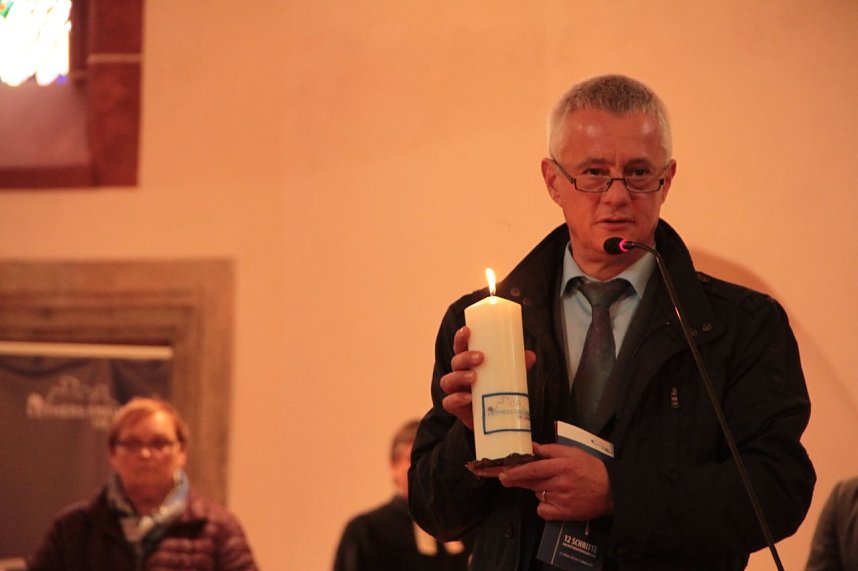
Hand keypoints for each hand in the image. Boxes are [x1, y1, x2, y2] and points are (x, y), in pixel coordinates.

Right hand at [439, 326, 535, 430]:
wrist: (495, 421)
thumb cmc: (499, 391)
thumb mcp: (509, 376)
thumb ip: (518, 366)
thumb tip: (530, 355)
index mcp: (469, 363)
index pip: (460, 347)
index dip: (461, 337)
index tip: (468, 330)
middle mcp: (459, 375)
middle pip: (455, 362)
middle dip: (465, 357)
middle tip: (481, 357)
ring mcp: (456, 391)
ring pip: (448, 381)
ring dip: (459, 377)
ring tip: (474, 378)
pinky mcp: (456, 409)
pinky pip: (448, 403)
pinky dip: (455, 399)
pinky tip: (467, 397)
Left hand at [497, 442, 612, 520]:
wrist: (611, 490)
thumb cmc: (590, 468)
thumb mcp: (572, 452)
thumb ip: (550, 449)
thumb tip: (531, 447)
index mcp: (562, 465)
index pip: (533, 468)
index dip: (515, 471)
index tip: (501, 473)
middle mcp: (560, 482)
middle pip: (531, 482)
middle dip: (515, 479)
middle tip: (504, 478)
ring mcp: (561, 499)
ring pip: (537, 494)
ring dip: (539, 490)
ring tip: (554, 486)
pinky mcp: (564, 513)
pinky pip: (543, 510)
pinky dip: (544, 506)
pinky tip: (554, 501)